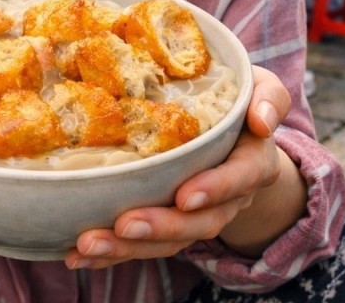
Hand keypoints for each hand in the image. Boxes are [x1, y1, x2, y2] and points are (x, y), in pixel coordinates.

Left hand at [66, 66, 293, 269]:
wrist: (235, 134)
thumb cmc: (239, 101)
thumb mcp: (260, 87)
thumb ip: (267, 98)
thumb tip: (262, 120)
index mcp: (251, 163)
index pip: (240, 179)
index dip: (215, 189)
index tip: (185, 196)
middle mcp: (227, 198)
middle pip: (199, 222)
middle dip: (161, 227)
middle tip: (124, 224)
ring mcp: (197, 216)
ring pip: (168, 241)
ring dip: (127, 248)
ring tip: (88, 244)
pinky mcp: (167, 224)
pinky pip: (141, 245)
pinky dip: (111, 254)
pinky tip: (76, 256)